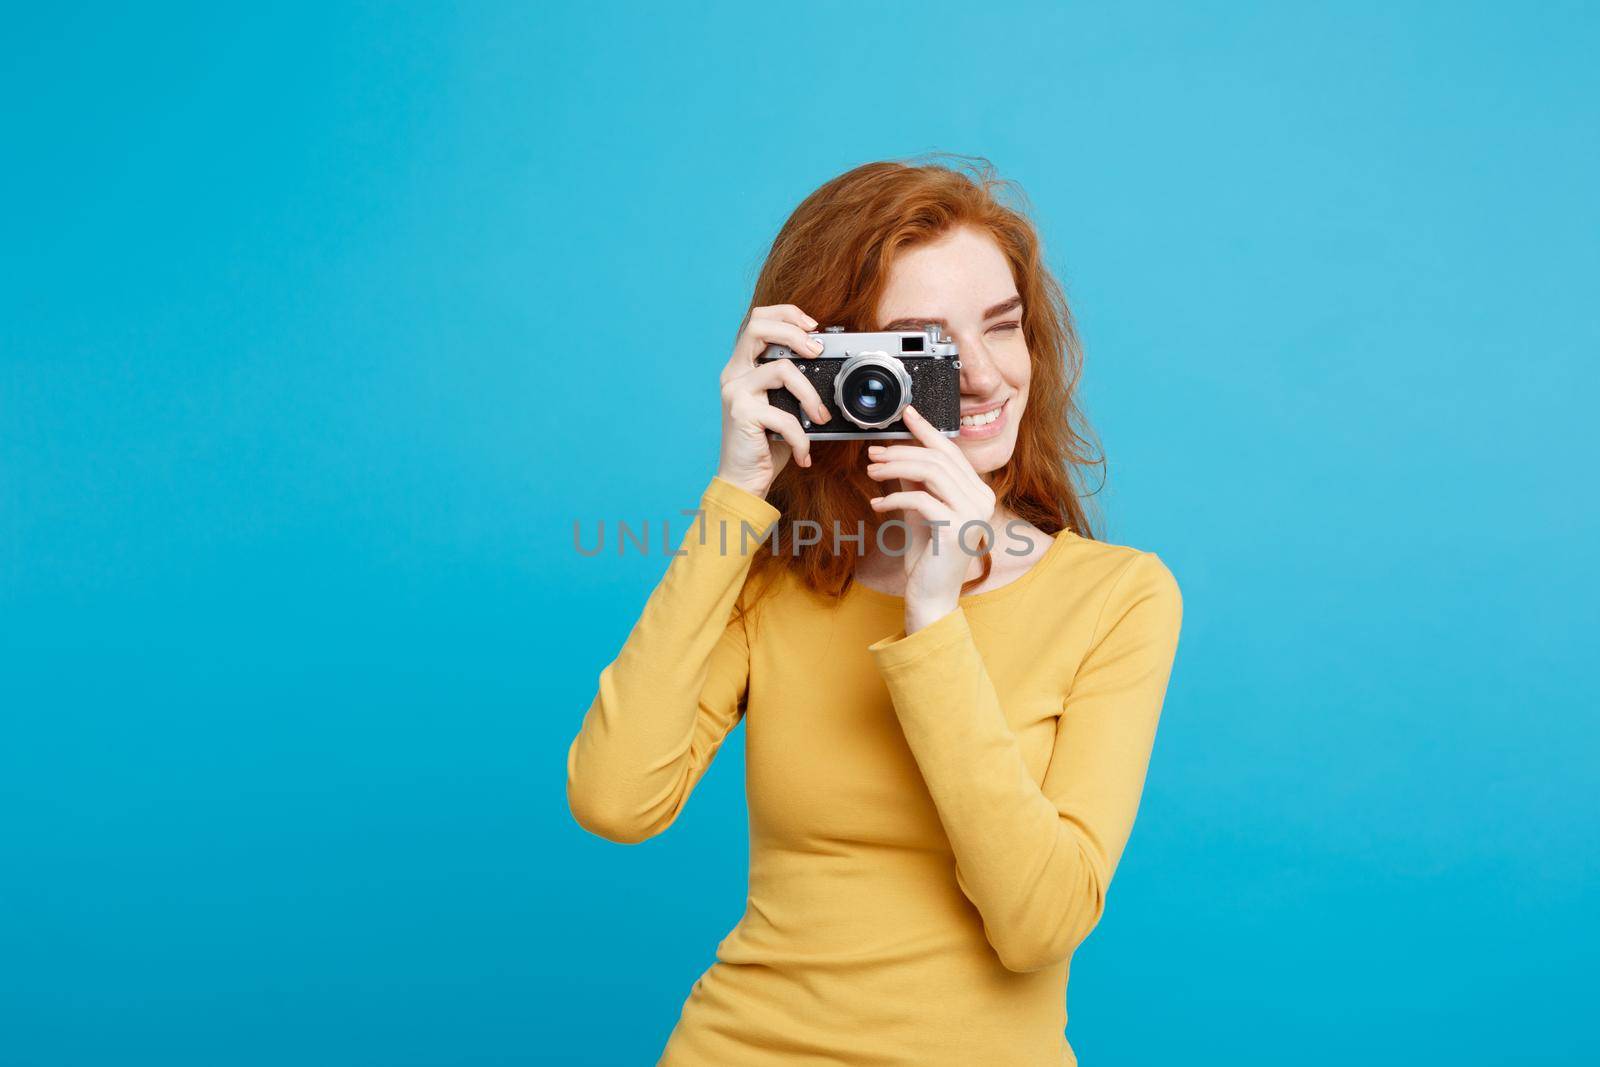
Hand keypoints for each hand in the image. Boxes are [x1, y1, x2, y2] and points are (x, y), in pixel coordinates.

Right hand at [716, 304, 832, 498]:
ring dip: (810, 395)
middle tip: (817, 352)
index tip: (813, 326)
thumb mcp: (783, 406)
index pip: (758, 320)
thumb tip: (825, 363)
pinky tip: (803, 453)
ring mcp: (735, 392)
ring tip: (820, 417)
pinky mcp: (741, 413)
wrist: (744, 481)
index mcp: (743, 366)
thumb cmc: (766, 444)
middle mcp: (734, 373)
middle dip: (795, 333)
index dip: (786, 314)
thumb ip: (793, 383)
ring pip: (782, 370)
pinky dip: (801, 436)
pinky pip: (785, 415)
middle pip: (759, 327)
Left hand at [866, 406, 996, 632]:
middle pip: (938, 459)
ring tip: (872, 472)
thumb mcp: (919, 511)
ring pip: (930, 473)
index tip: (906, 415)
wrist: (932, 597)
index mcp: (979, 492)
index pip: (952, 452)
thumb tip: (896, 451)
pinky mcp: (955, 529)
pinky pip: (920, 500)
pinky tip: (878, 504)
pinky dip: (894, 498)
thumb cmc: (928, 557)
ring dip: (895, 468)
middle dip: (902, 451)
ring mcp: (972, 514)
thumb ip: (914, 482)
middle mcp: (983, 499)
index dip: (927, 431)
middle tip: (874, 453)